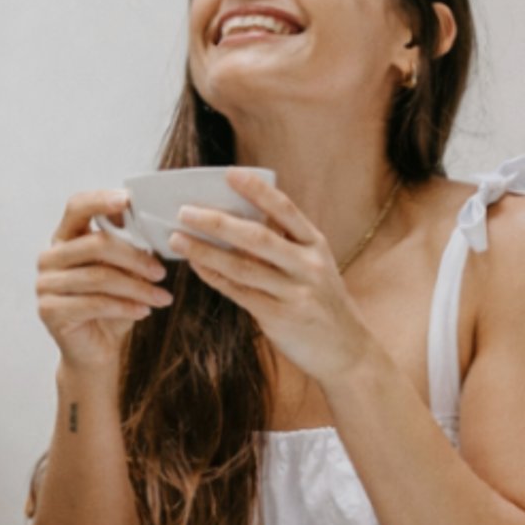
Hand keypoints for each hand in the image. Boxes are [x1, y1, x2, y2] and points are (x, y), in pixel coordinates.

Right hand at [37, 190, 174, 372]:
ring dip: (137, 288)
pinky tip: (144, 311)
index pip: (77, 207)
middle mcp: (50, 258)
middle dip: (134, 257)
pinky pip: (94, 303)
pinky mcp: (50, 310)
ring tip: (162, 297)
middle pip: (94, 244)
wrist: (95, 351)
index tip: (128, 201)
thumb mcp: (125, 274)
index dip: (101, 200)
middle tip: (161, 272)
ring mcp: (45, 284)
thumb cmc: (111, 307)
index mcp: (65, 238)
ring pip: (99, 276)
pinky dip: (125, 306)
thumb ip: (131, 249)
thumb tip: (155, 230)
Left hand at [167, 170, 377, 384]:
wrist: (346, 351)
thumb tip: (238, 219)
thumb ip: (285, 243)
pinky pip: (239, 293)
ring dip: (205, 251)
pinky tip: (196, 265)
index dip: (257, 190)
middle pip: (256, 237)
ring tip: (177, 238)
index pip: (285, 209)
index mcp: (315, 245)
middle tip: (184, 211)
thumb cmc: (322, 302)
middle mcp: (307, 266)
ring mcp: (294, 293)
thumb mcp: (314, 265)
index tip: (229, 173)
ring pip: (241, 266)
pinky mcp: (279, 318)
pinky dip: (214, 277)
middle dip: (217, 222)